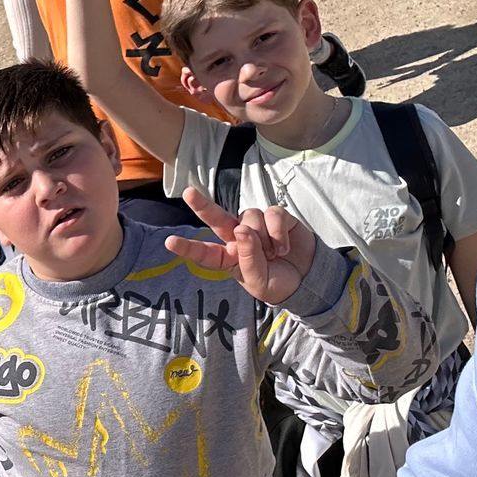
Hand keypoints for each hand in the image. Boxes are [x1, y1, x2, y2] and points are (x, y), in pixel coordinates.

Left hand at [163, 188, 320, 304]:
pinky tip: (284, 246)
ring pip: (249, 218)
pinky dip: (278, 232)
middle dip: (203, 205)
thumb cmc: (278, 283)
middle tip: (189, 193)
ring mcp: (255, 224)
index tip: (169, 242)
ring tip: (274, 254)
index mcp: (228, 258)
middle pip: (217, 218)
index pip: (204, 253)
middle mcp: (237, 237)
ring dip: (263, 238)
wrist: (307, 277)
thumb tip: (242, 230)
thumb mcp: (260, 283)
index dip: (187, 247)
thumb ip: (248, 260)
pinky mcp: (275, 216)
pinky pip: (272, 215)